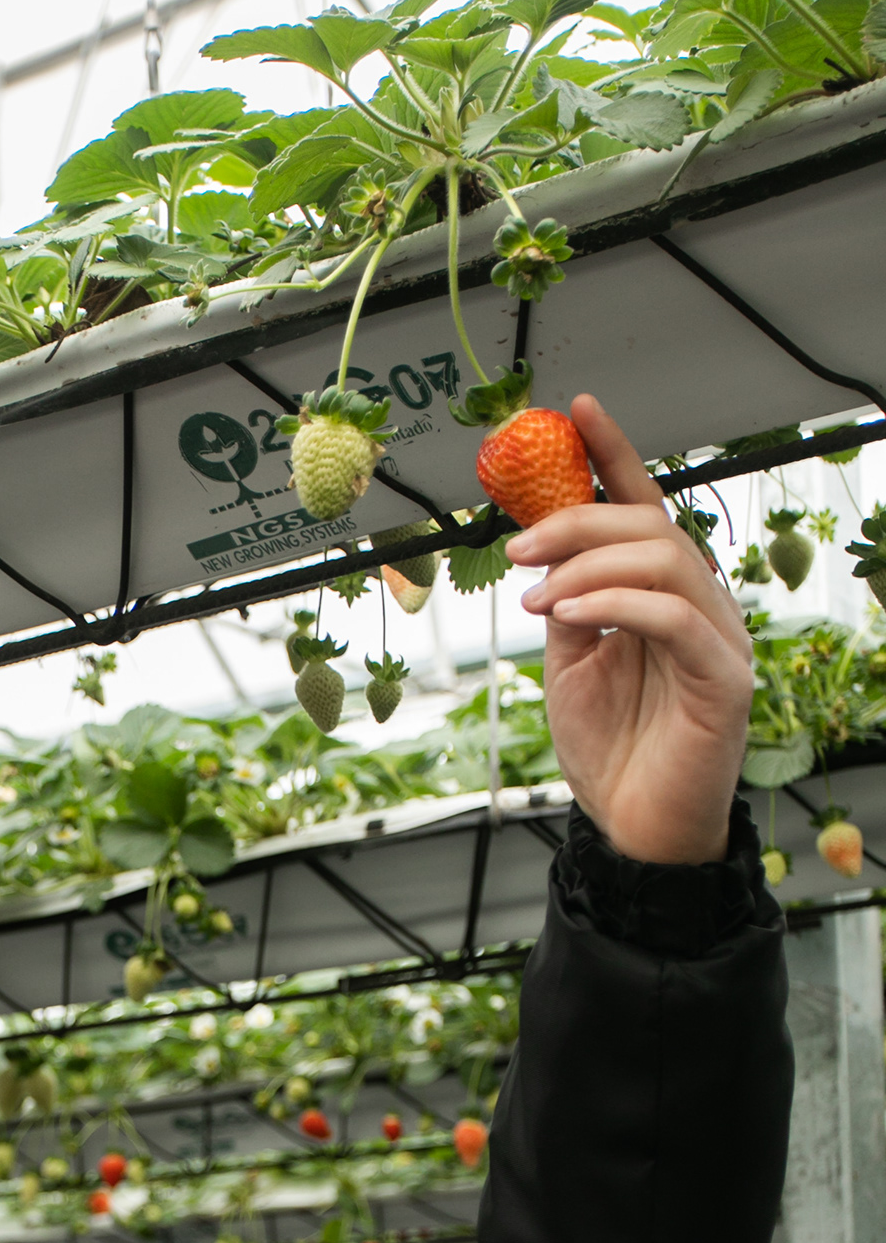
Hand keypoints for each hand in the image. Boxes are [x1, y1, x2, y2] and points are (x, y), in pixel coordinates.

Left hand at [507, 393, 751, 864]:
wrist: (634, 830)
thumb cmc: (612, 751)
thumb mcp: (569, 664)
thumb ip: (568, 605)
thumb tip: (545, 558)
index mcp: (660, 595)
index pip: (643, 507)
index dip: (614, 455)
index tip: (576, 412)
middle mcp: (697, 606)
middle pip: (650, 525)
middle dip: (578, 522)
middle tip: (519, 549)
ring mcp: (717, 638)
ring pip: (665, 560)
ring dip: (590, 566)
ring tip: (539, 597)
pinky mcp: (723, 677)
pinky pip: (675, 617)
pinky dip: (619, 603)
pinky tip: (573, 614)